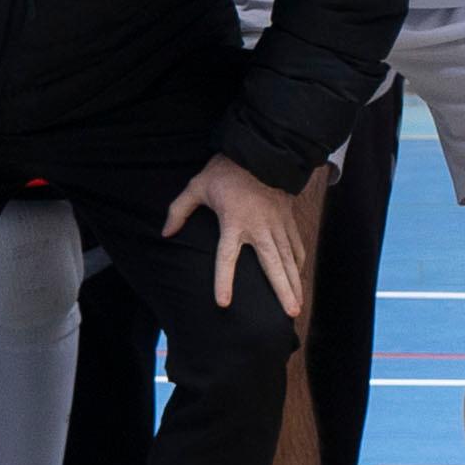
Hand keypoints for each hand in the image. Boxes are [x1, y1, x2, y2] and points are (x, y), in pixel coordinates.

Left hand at [168, 152, 313, 321]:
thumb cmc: (226, 171)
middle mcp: (259, 227)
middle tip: (290, 313)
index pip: (227, 257)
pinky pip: (295, 245)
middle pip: (272, 265)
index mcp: (234, 221)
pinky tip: (298, 277)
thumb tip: (165, 233)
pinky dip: (297, 263)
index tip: (223, 303)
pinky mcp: (287, 218)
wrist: (260, 151)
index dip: (223, 280)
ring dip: (294, 283)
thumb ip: (179, 210)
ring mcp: (277, 224)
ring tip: (296, 306)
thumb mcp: (197, 186)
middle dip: (282, 290)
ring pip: (288, 259)